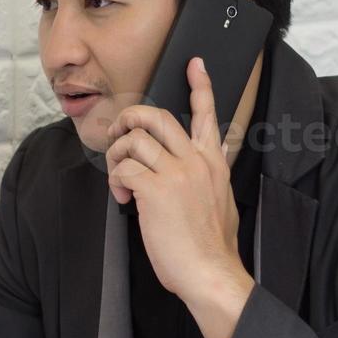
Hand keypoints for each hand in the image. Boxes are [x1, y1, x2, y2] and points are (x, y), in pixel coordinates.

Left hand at [105, 55, 243, 306]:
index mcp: (213, 162)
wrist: (211, 273)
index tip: (194, 63)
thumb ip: (206, 179)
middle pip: (156, 116)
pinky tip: (122, 198)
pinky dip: (116, 180)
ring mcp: (176, 174)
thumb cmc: (211, 247)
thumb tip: (189, 172)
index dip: (200, 85)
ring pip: (134, 140)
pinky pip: (124, 168)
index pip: (208, 114)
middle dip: (129, 119)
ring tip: (119, 178)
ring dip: (116, 156)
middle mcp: (196, 161)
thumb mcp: (221, 202)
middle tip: (117, 135)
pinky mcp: (154, 190)